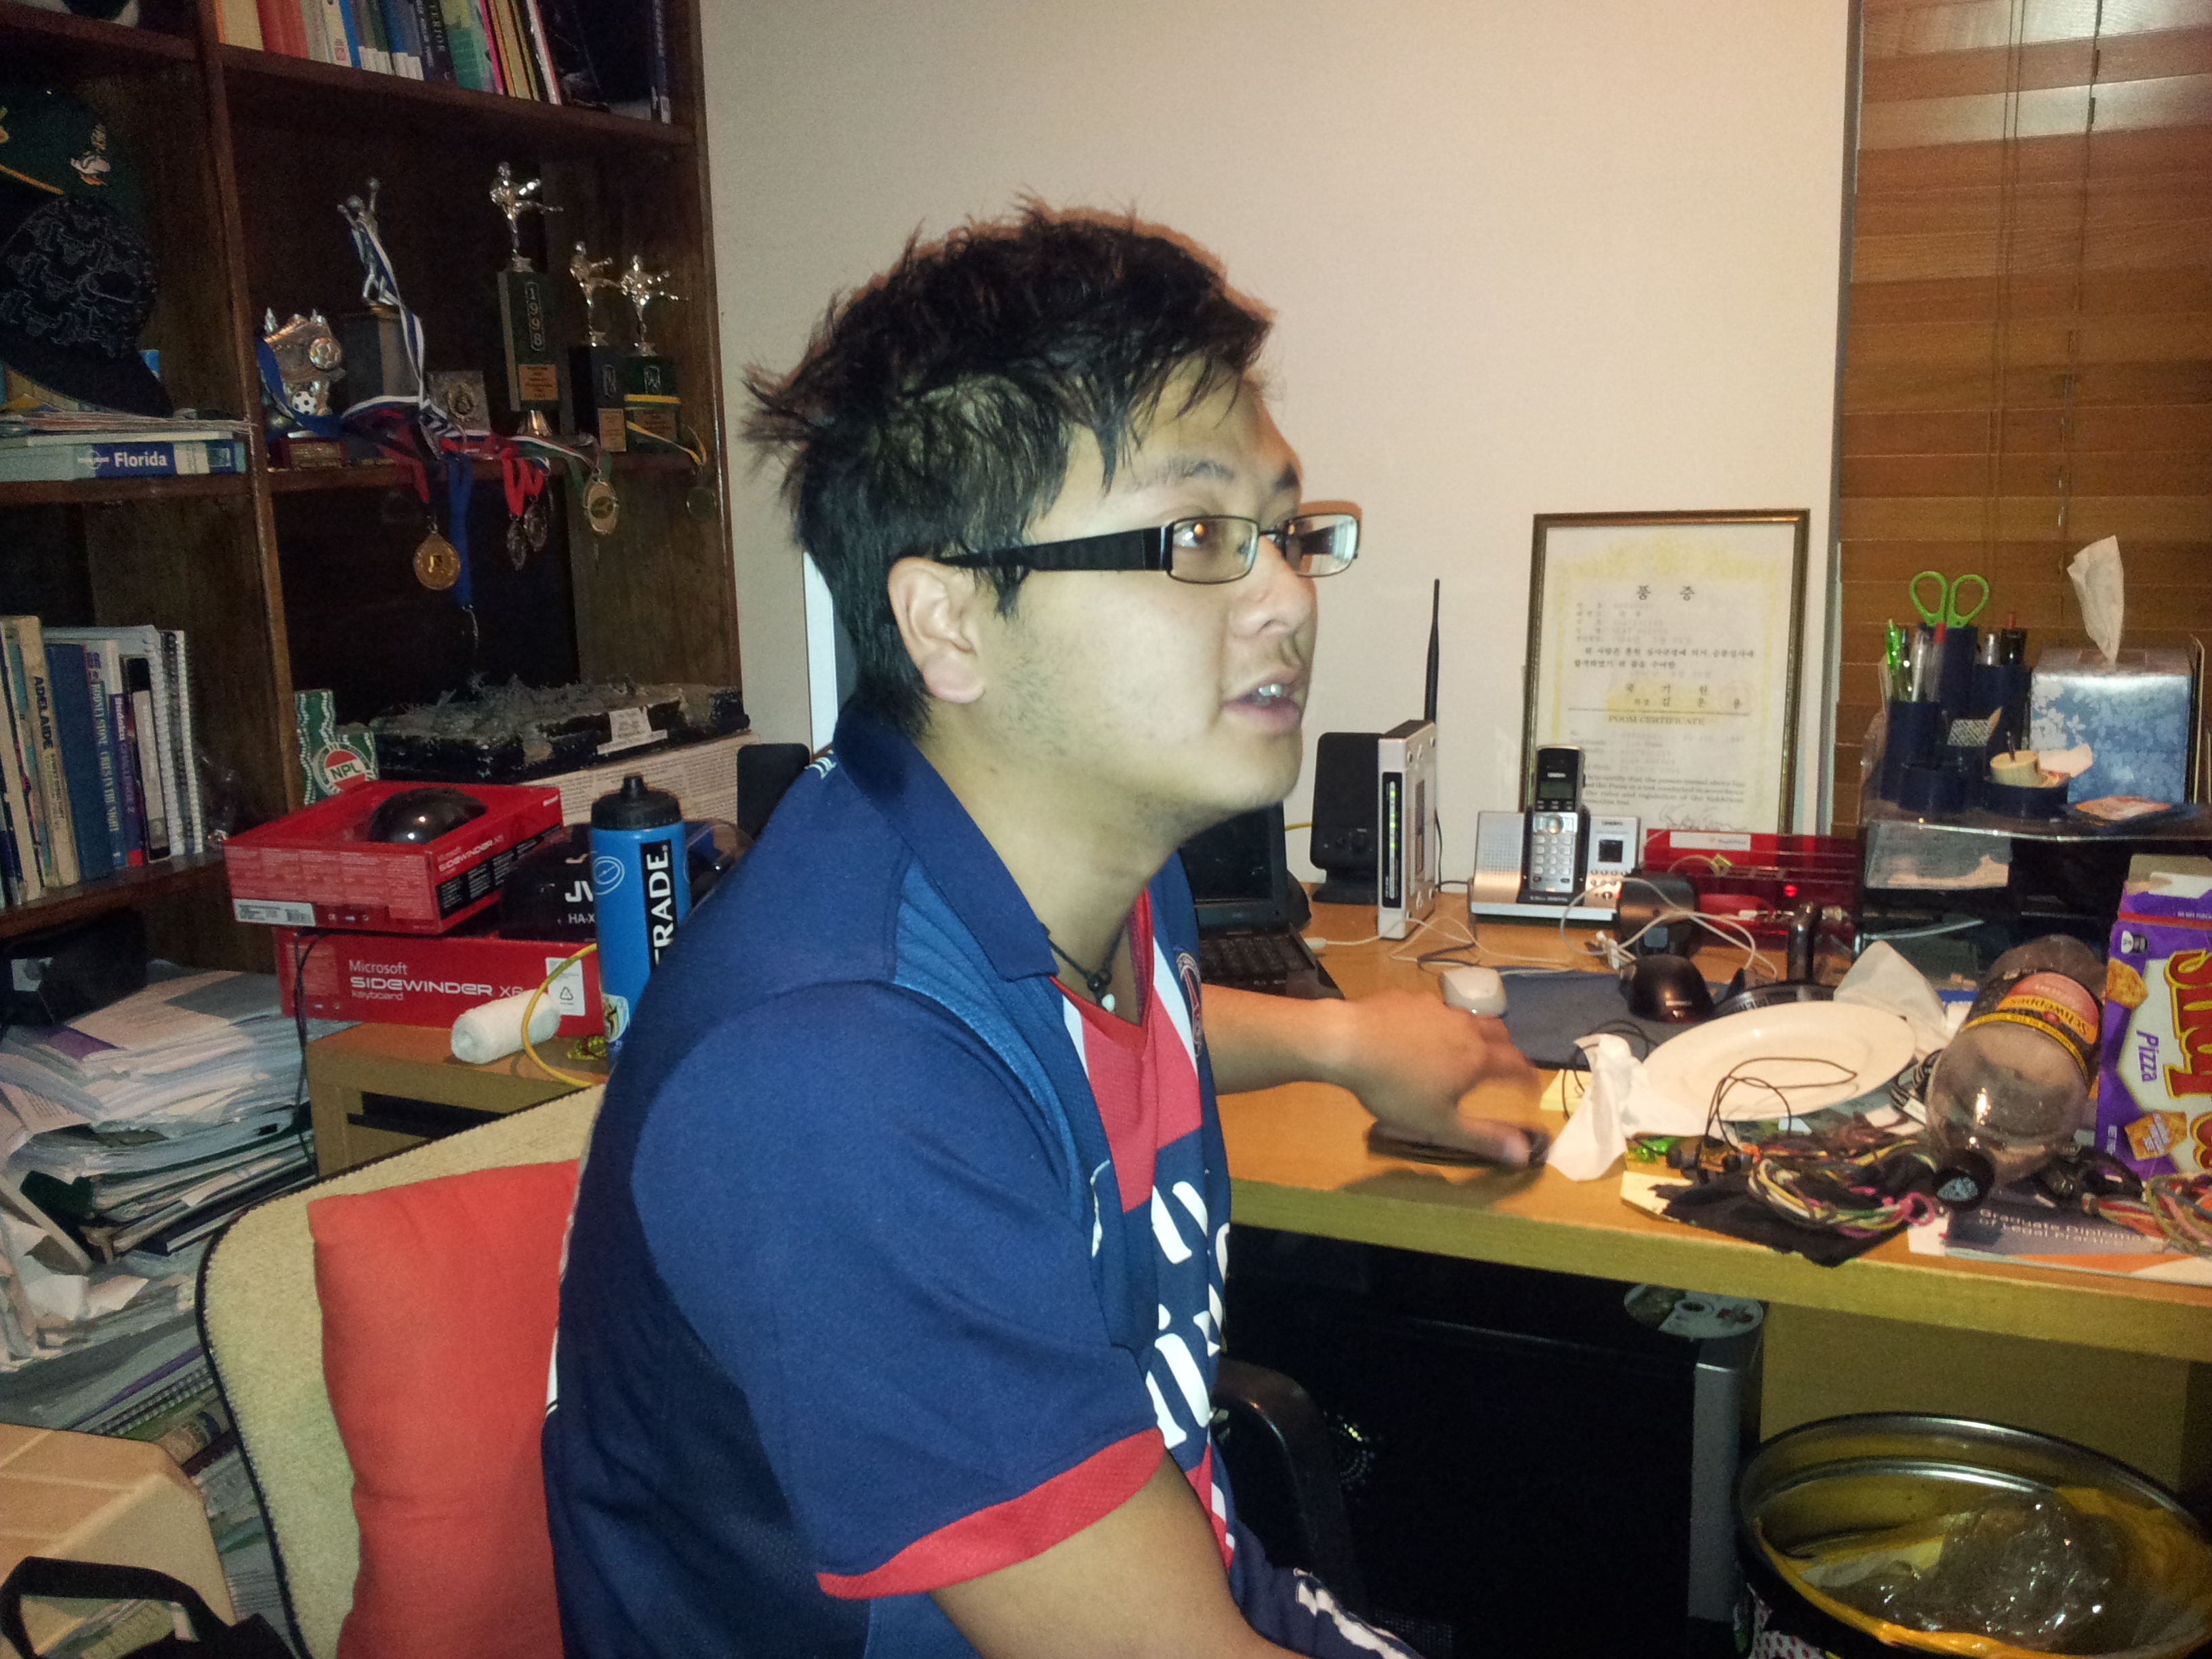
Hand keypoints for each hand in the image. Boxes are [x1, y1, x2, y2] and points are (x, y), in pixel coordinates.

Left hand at [1323, 990, 1542, 1164]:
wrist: (1348, 1042)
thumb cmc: (1396, 1089)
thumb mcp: (1438, 1124)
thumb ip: (1482, 1138)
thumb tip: (1524, 1154)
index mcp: (1477, 1057)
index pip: (1517, 1065)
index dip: (1528, 1077)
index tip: (1531, 1087)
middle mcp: (1464, 1026)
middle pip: (1499, 1032)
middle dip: (1507, 1049)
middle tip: (1502, 1064)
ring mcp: (1436, 1007)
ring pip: (1467, 1016)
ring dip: (1474, 1032)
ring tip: (1463, 1047)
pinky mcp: (1409, 997)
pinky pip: (1434, 1009)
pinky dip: (1438, 1022)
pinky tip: (1420, 1034)